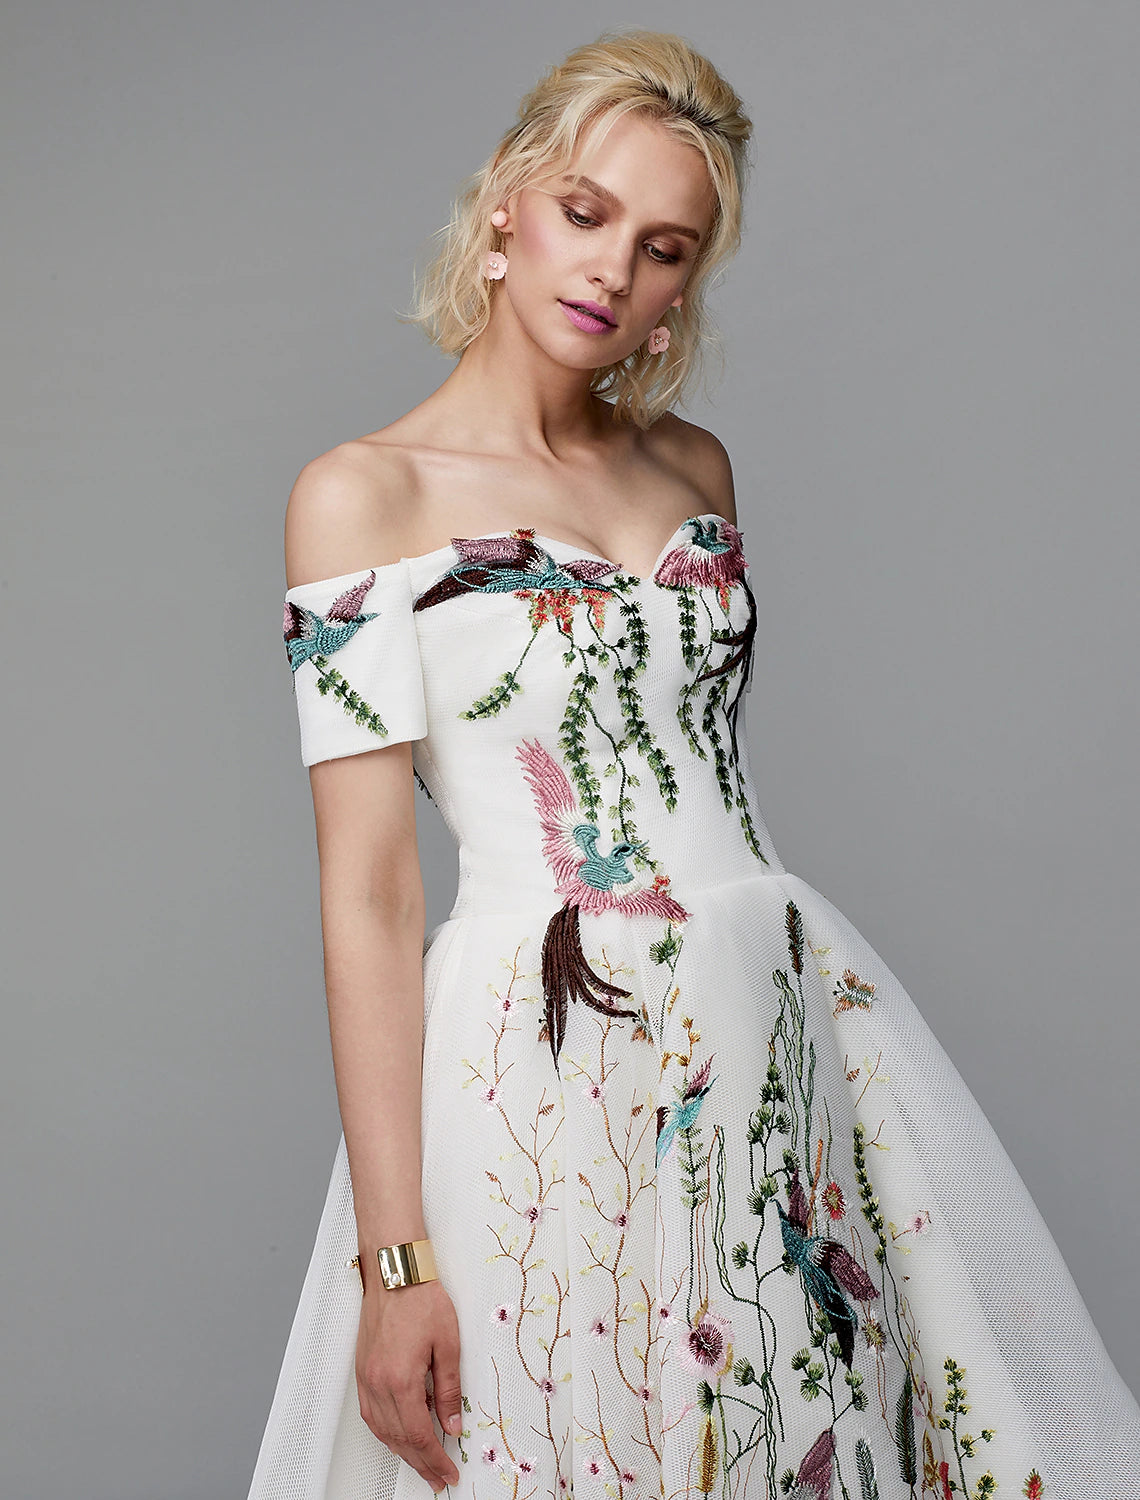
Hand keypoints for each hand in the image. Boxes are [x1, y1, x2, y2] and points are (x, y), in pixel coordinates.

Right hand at [355, 1275, 463, 1492]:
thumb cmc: (420, 1298)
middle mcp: (378, 1384)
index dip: (436, 1460)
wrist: (395, 1271)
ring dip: (401, 1451)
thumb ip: (449, 1390)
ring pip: (382, 1431)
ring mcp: (366, 1378)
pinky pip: (371, 1414)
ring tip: (421, 1463)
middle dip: (420, 1464)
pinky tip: (397, 1435)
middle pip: (399, 1439)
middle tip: (437, 1478)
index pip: (420, 1436)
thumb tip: (452, 1424)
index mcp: (401, 1381)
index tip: (448, 1472)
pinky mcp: (362, 1370)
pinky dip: (385, 1431)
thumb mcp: (448, 1344)